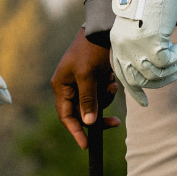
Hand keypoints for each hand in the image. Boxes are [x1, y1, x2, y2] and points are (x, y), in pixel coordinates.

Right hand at [50, 33, 113, 148]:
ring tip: (112, 85)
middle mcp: (68, 86)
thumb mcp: (87, 75)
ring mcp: (81, 82)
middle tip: (115, 123)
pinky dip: (108, 90)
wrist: (104, 30)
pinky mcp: (93, 78)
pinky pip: (101, 94)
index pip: (66, 116)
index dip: (75, 131)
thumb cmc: (91, 50)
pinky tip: (112, 79)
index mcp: (61, 85)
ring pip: (94, 104)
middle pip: (82, 113)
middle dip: (98, 113)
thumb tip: (88, 122)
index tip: (86, 145)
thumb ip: (87, 99)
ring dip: (105, 99)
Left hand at [110, 0, 176, 104]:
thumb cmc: (147, 2)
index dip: (134, 91)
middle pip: (140, 79)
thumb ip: (135, 46)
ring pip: (156, 73)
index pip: (122, 76)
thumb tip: (147, 67)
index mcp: (116, 44)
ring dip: (171, 68)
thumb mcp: (134, 27)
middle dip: (159, 82)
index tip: (144, 102)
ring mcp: (137, 45)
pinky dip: (176, 58)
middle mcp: (123, 47)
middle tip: (173, 75)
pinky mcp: (152, 41)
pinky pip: (167, 61)